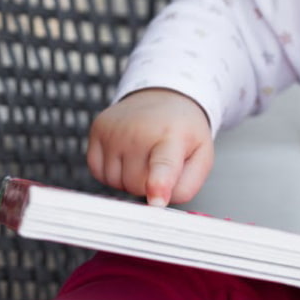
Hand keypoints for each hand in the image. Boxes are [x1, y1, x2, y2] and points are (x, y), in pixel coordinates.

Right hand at [87, 88, 213, 206]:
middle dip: (149, 184)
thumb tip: (158, 203)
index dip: (159, 184)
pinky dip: (113, 171)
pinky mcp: (98, 129)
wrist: (163, 96)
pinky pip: (99, 173)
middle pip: (137, 186)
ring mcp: (115, 129)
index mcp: (173, 135)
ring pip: (116, 183)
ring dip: (130, 178)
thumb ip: (187, 186)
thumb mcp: (201, 155)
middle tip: (160, 160)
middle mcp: (139, 130)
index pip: (164, 164)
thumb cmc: (182, 130)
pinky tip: (127, 152)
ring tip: (144, 152)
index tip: (157, 199)